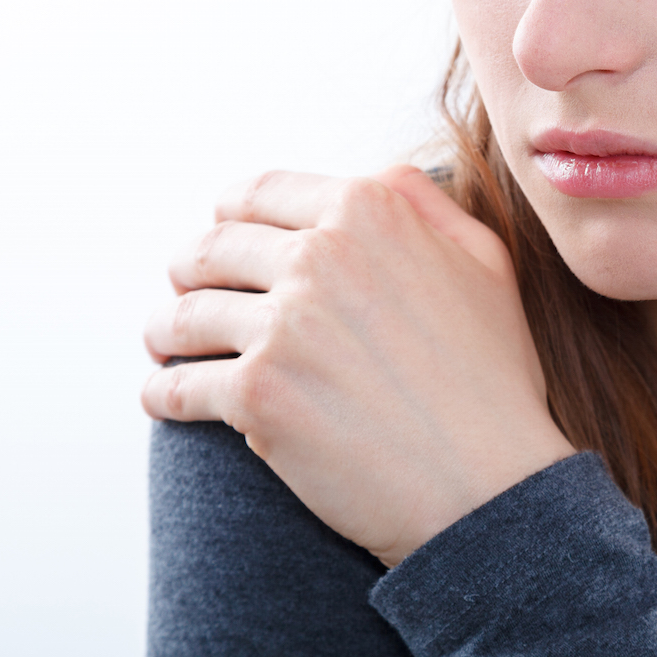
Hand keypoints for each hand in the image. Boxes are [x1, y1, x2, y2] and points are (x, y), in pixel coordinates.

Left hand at [140, 166, 575, 566]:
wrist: (488, 481)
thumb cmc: (493, 377)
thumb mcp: (485, 262)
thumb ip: (426, 203)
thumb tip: (376, 175)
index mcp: (369, 212)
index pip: (258, 193)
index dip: (229, 214)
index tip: (221, 237)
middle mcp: (319, 256)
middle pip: (209, 249)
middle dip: (189, 271)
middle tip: (186, 293)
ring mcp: (283, 325)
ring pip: (183, 316)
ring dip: (165, 332)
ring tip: (166, 346)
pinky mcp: (257, 394)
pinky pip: (178, 386)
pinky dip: (162, 393)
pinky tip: (164, 399)